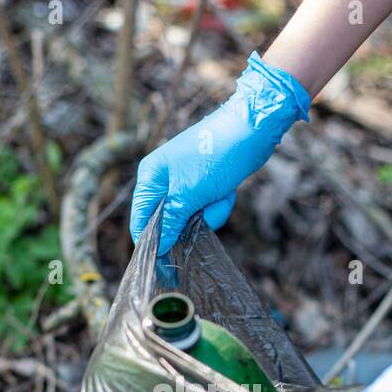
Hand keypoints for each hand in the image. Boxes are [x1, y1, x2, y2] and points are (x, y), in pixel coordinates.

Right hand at [130, 52, 308, 255]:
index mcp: (150, 177)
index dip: (153, 242)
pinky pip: (206, 209)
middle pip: (169, 222)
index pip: (141, 220)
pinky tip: (227, 190)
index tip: (168, 262)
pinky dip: (219, 204)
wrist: (251, 129)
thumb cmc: (215, 155)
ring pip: (191, 219)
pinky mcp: (202, 186)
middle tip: (205, 207)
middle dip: (192, 220)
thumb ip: (171, 221)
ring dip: (210, 212)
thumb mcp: (190, 193)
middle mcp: (162, 180)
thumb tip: (159, 248)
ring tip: (220, 193)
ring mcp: (184, 183)